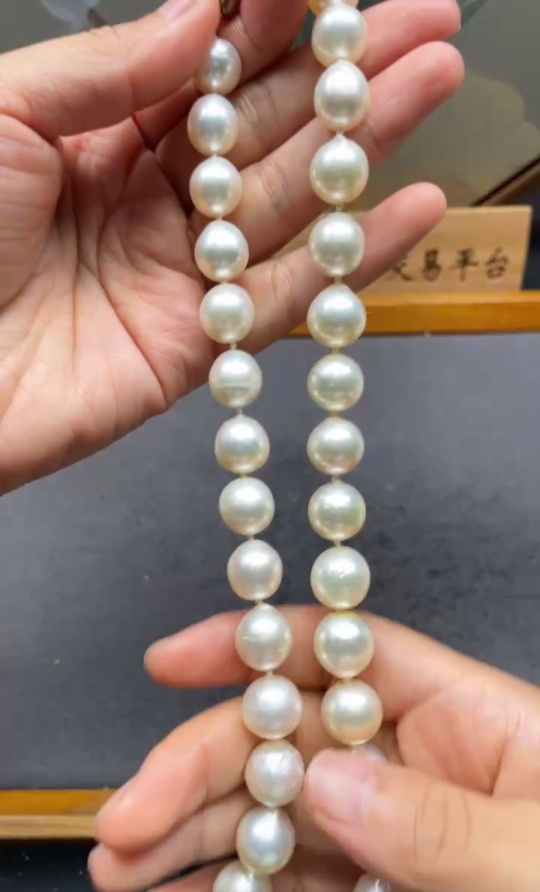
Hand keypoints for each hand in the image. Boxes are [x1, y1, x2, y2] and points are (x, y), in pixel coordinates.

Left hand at [0, 0, 461, 490]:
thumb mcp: (4, 116)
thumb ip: (106, 69)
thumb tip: (200, 12)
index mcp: (102, 134)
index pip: (207, 66)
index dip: (270, 19)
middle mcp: (151, 198)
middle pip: (265, 126)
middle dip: (343, 72)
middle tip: (423, 23)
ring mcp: (180, 272)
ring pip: (290, 201)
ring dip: (364, 144)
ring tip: (434, 81)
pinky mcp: (197, 345)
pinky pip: (285, 298)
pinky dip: (350, 259)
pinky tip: (411, 208)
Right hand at [91, 609, 539, 891]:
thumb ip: (453, 828)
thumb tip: (331, 785)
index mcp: (469, 718)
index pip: (349, 655)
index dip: (259, 646)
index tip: (172, 660)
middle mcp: (422, 769)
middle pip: (291, 745)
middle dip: (200, 772)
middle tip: (124, 822)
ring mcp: (404, 844)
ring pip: (283, 823)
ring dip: (199, 841)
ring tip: (124, 870)